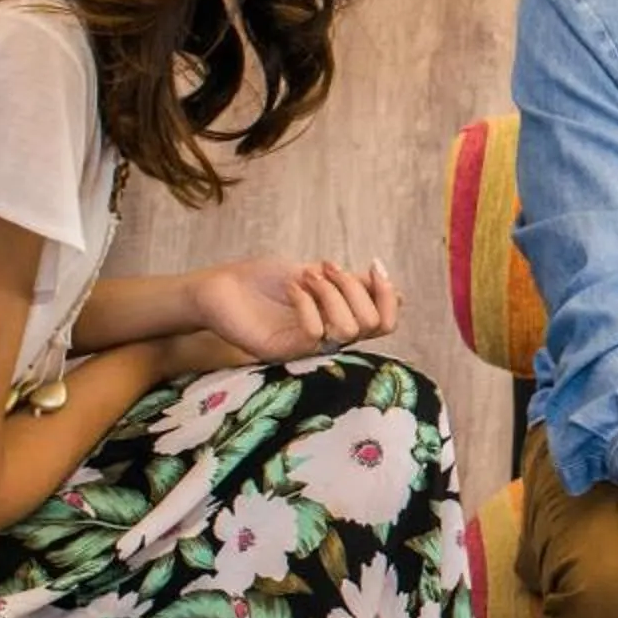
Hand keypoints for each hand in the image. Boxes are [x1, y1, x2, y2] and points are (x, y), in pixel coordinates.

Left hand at [188, 255, 399, 360]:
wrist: (218, 287)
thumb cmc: (261, 280)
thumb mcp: (315, 275)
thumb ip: (352, 286)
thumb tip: (399, 295)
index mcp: (339, 321)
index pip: (385, 323)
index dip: (387, 295)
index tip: (373, 265)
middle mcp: (328, 339)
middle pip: (374, 325)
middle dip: (354, 287)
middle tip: (325, 267)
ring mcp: (307, 348)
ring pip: (349, 330)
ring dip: (332, 293)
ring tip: (306, 276)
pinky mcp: (284, 352)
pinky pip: (315, 333)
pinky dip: (307, 302)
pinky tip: (292, 287)